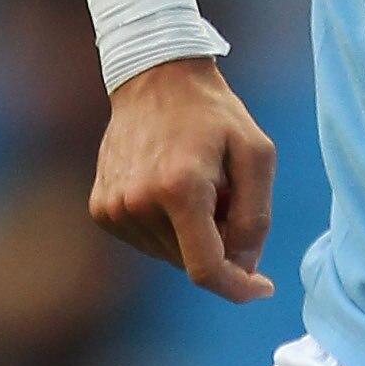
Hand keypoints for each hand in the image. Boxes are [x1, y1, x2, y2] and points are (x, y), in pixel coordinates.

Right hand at [89, 58, 275, 300]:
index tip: (263, 287)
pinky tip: (171, 186)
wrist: (155, 78)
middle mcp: (138, 203)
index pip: (205, 269)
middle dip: (219, 242)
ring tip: (197, 184)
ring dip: (193, 233)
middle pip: (191, 261)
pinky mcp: (101, 209)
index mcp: (179, 189)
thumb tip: (244, 268)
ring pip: (171, 254)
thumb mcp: (257, 154)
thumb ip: (257, 217)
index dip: (237, 287)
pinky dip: (169, 227)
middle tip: (226, 194)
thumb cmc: (214, 114)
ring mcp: (114, 208)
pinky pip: (148, 241)